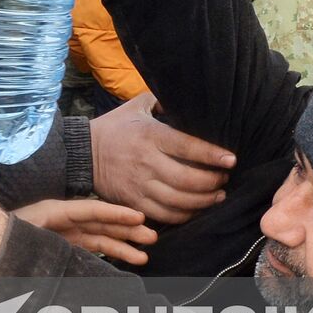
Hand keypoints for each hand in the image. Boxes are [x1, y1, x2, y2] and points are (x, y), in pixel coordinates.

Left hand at [12, 198, 157, 263]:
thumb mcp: (20, 236)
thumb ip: (43, 242)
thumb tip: (71, 252)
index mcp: (51, 212)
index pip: (89, 209)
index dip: (115, 213)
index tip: (139, 217)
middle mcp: (61, 221)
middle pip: (99, 223)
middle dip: (126, 229)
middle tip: (152, 237)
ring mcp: (63, 234)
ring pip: (98, 238)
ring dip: (122, 245)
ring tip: (145, 256)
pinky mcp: (62, 247)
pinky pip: (90, 249)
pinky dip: (108, 254)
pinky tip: (126, 260)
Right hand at [90, 93, 234, 223]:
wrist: (81, 153)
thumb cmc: (114, 128)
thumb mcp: (135, 106)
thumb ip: (162, 100)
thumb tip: (188, 97)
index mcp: (149, 136)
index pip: (187, 147)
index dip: (212, 155)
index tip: (231, 159)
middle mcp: (146, 162)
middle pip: (188, 179)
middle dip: (213, 182)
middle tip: (224, 179)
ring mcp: (139, 185)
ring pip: (180, 201)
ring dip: (204, 201)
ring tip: (217, 195)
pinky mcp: (133, 202)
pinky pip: (165, 215)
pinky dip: (185, 215)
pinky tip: (195, 209)